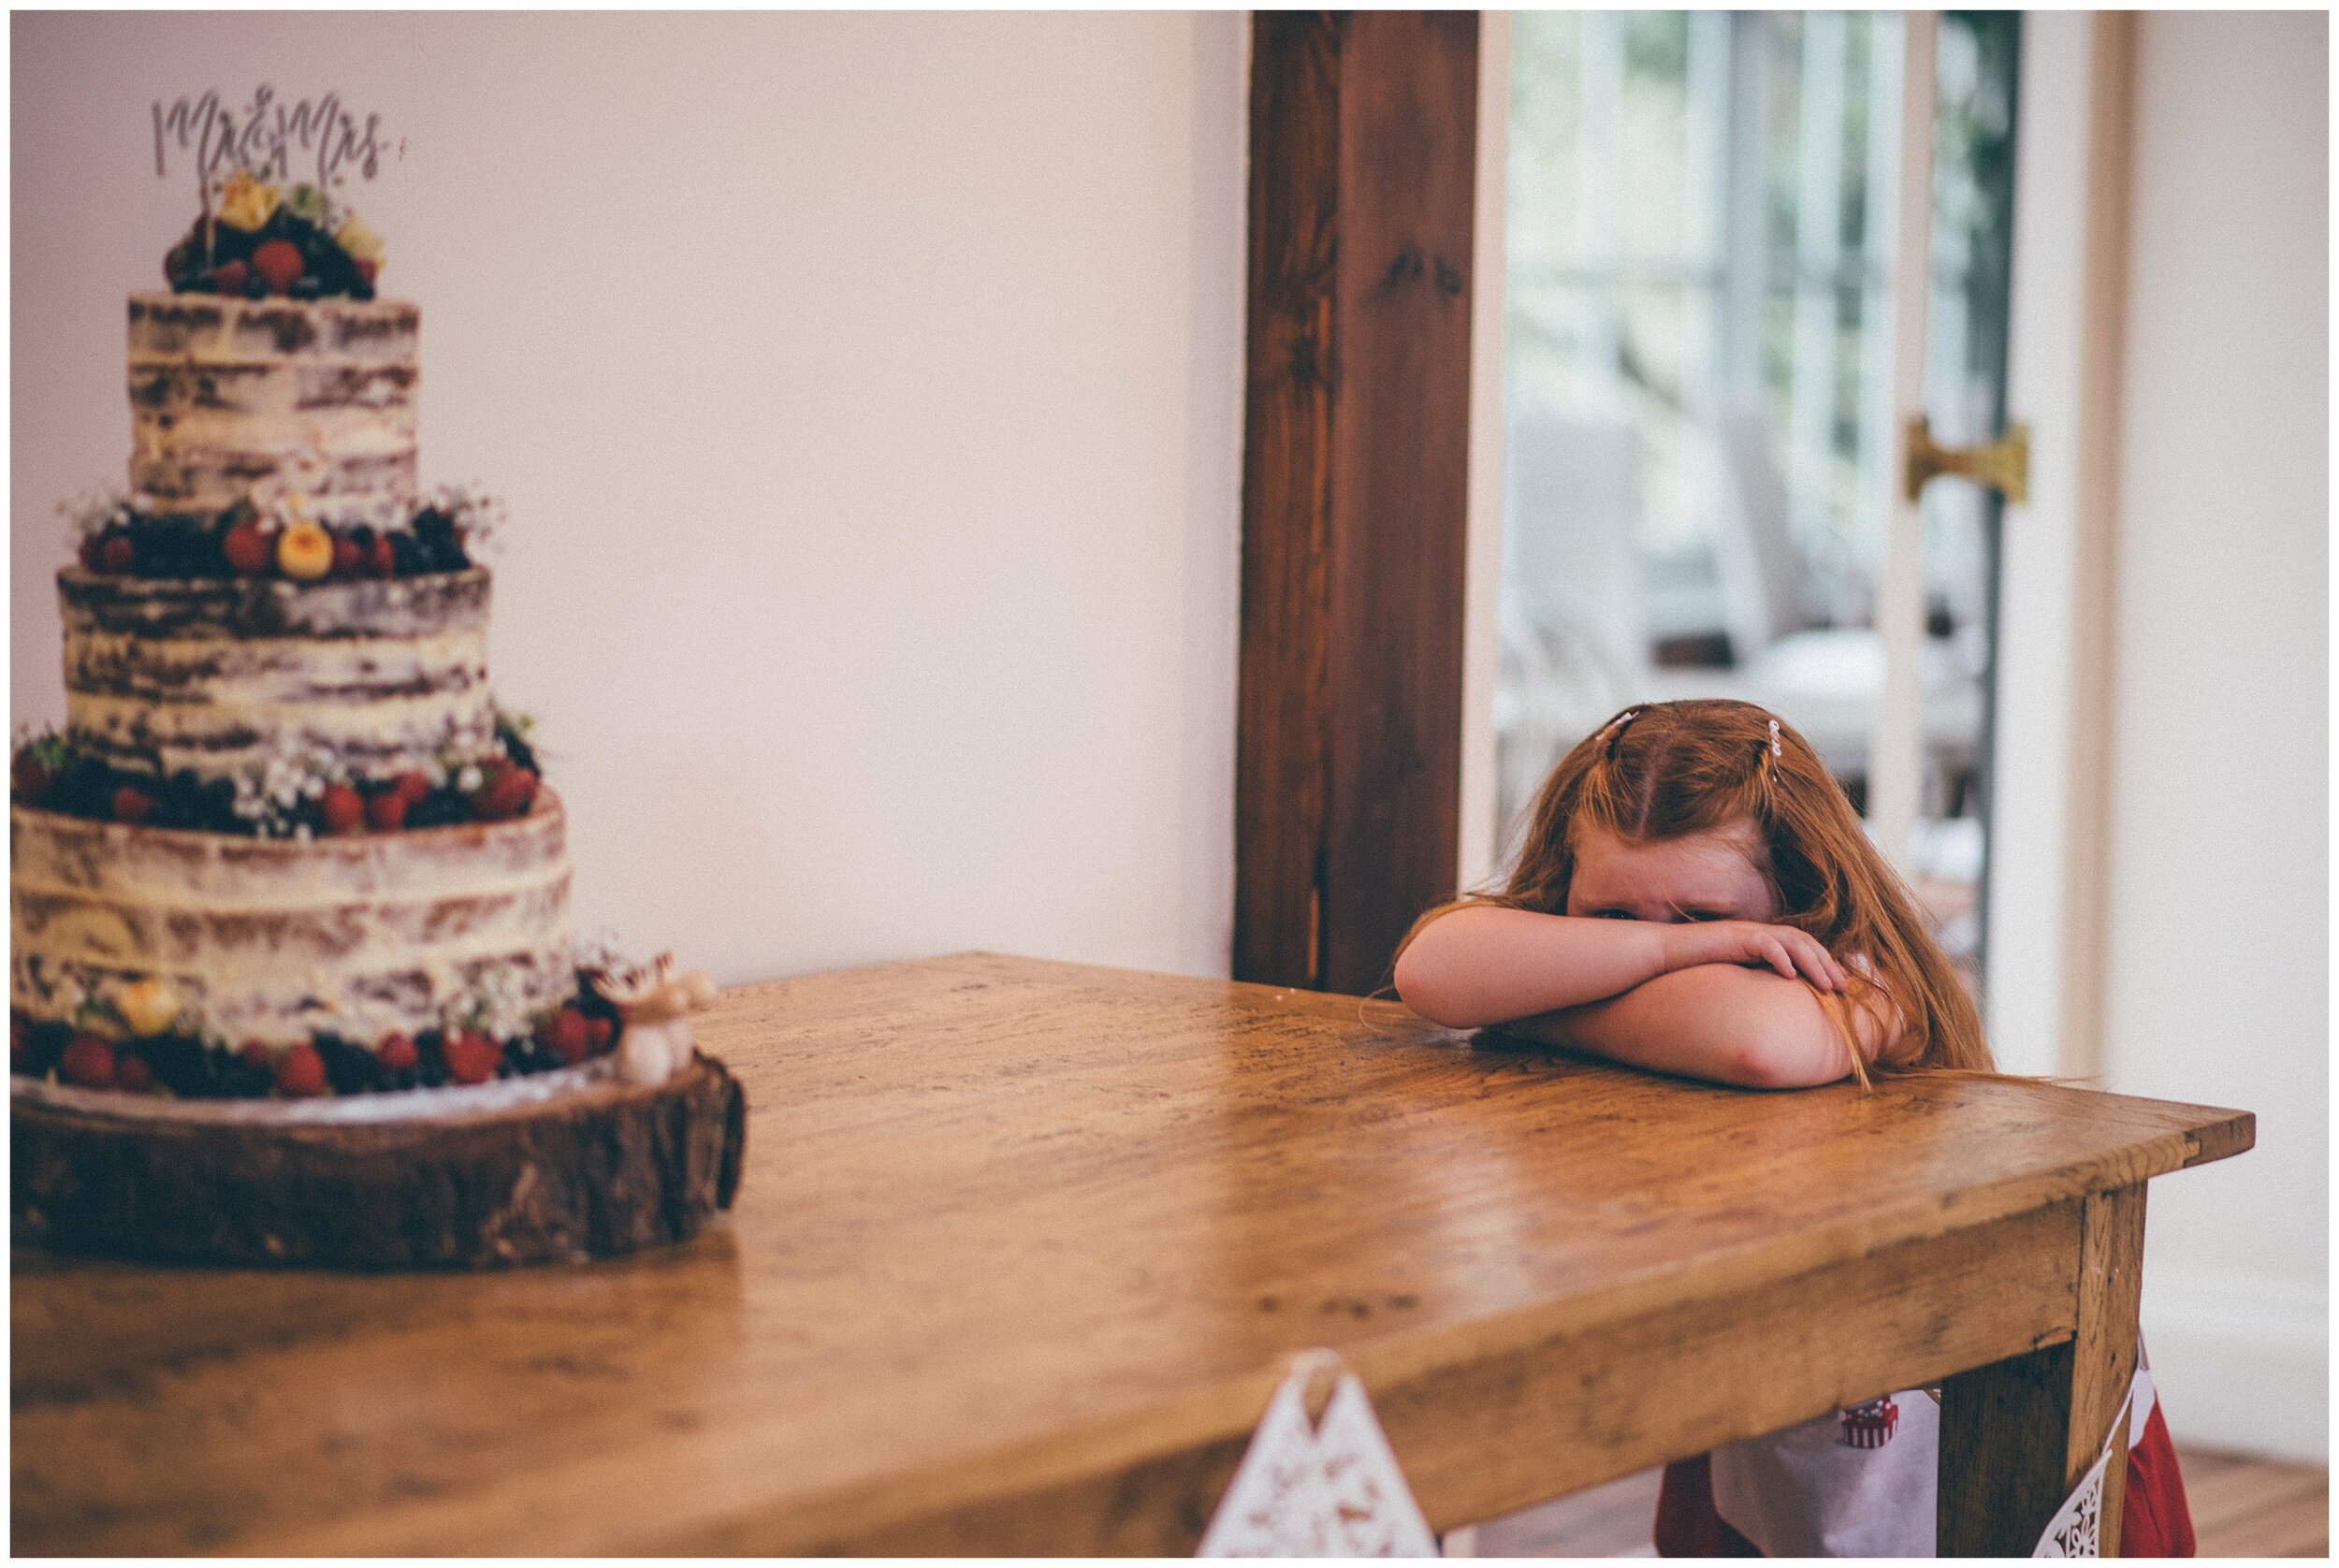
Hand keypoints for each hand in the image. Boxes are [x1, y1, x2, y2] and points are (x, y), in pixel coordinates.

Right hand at [1662, 920, 1845, 991]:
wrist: (1663, 952)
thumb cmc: (1693, 967)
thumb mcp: (1733, 975)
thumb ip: (1754, 980)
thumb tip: (1773, 1003)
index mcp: (1761, 941)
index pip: (1801, 947)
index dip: (1822, 963)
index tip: (1838, 985)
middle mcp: (1758, 933)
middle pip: (1804, 942)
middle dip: (1826, 963)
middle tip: (1843, 986)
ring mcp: (1746, 933)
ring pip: (1791, 941)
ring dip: (1812, 962)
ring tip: (1826, 983)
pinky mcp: (1733, 937)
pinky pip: (1764, 943)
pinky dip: (1780, 957)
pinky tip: (1790, 975)